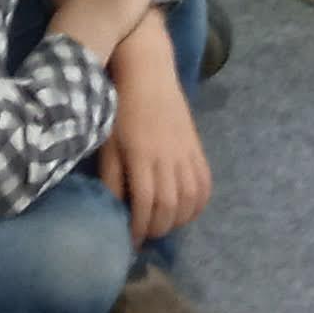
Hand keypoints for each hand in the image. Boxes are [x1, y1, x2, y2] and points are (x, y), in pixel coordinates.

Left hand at [95, 76, 212, 242]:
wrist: (148, 72)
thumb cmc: (121, 107)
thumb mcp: (108, 141)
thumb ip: (111, 176)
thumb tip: (113, 209)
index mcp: (142, 154)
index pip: (146, 202)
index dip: (139, 227)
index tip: (130, 240)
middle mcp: (168, 156)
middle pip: (170, 205)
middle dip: (158, 227)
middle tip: (145, 235)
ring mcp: (186, 151)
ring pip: (191, 198)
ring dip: (178, 219)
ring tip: (164, 224)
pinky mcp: (197, 147)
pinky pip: (205, 182)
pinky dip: (198, 203)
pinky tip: (185, 210)